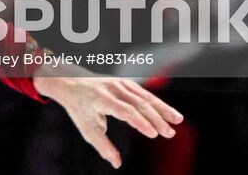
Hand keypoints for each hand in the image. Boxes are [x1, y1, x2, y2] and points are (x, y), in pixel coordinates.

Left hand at [37, 68, 182, 168]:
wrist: (70, 82)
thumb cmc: (80, 108)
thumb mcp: (87, 129)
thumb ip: (103, 146)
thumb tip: (117, 164)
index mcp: (101, 99)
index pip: (124, 110)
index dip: (140, 122)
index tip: (153, 134)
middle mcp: (112, 88)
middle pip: (138, 103)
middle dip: (156, 118)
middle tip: (170, 133)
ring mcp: (120, 83)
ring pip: (145, 96)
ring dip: (162, 109)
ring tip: (177, 121)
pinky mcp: (126, 83)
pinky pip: (145, 93)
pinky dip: (158, 103)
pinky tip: (169, 114)